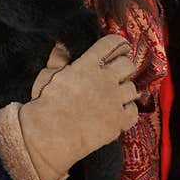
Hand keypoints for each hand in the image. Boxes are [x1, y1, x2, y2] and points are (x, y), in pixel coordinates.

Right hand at [19, 34, 139, 179]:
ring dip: (124, 91)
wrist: (49, 134)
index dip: (118, 44)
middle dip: (123, 67)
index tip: (120, 47)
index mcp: (88, 65)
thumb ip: (58, 59)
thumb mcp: (47, 75)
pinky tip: (118, 113)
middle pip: (127, 65)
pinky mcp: (119, 121)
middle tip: (117, 74)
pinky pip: (134, 112)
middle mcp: (106, 80)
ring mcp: (114, 100)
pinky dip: (128, 112)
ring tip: (114, 96)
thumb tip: (61, 46)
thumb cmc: (45, 104)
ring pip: (132, 88)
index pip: (112, 44)